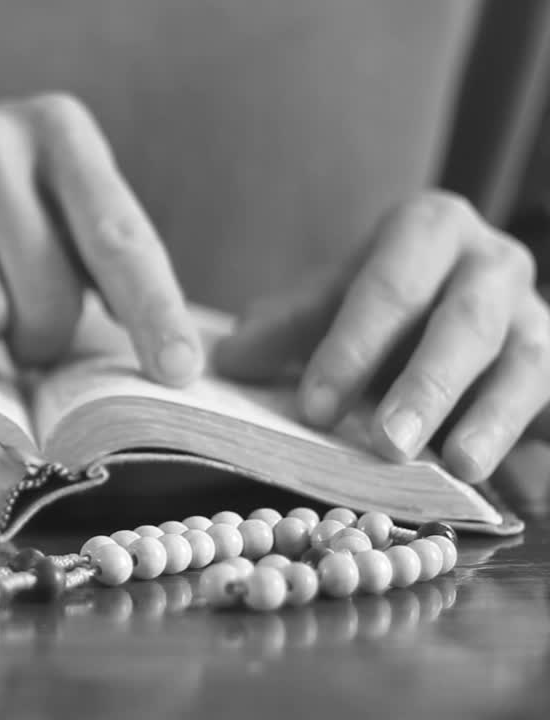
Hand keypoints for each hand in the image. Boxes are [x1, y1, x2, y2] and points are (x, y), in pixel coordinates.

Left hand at [216, 191, 549, 482]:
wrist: (457, 304)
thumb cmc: (383, 303)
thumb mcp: (331, 301)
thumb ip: (287, 325)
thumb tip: (229, 360)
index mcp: (428, 228)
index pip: (390, 285)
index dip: (353, 346)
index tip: (315, 407)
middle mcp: (492, 261)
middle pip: (464, 321)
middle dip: (424, 385)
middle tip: (386, 444)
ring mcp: (535, 312)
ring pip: (521, 362)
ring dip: (487, 417)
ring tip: (456, 465)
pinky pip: (546, 397)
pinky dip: (520, 434)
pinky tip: (488, 472)